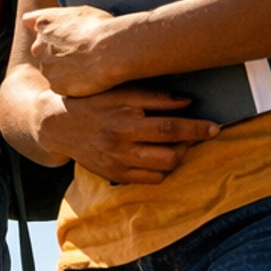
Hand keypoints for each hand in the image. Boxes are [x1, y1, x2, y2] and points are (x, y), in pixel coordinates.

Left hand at [24, 4, 134, 95]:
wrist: (108, 51)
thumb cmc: (99, 27)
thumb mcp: (79, 11)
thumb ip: (61, 18)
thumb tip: (50, 22)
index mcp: (43, 23)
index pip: (30, 22)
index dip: (44, 28)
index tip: (53, 32)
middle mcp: (38, 46)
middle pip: (42, 51)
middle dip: (56, 53)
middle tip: (79, 53)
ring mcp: (46, 67)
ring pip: (52, 70)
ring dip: (66, 70)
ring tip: (89, 66)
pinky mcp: (55, 85)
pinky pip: (63, 86)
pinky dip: (73, 84)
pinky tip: (89, 78)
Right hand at [30, 82, 218, 184]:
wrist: (56, 124)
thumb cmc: (91, 101)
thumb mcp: (119, 91)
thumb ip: (153, 96)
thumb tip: (188, 100)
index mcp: (123, 123)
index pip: (169, 129)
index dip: (196, 129)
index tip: (215, 126)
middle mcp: (120, 148)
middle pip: (170, 155)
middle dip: (191, 145)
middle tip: (198, 133)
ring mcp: (116, 165)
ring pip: (162, 170)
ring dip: (178, 157)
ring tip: (181, 143)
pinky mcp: (114, 176)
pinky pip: (149, 180)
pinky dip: (162, 169)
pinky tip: (162, 154)